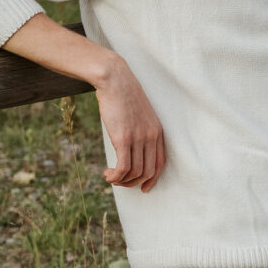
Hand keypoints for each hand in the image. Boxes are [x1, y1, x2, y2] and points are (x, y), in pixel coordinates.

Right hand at [1, 12, 166, 191]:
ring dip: (121, 180)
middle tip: (120, 182)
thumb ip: (139, 130)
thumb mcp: (138, 114)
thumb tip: (131, 148)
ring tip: (111, 176)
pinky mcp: (124, 138)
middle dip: (134, 182)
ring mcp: (138, 138)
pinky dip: (115, 177)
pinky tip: (107, 174)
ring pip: (134, 172)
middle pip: (148, 172)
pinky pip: (123, 168)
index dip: (152, 179)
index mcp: (157, 131)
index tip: (143, 188)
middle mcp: (151, 137)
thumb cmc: (123, 95)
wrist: (115, 80)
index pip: (160, 164)